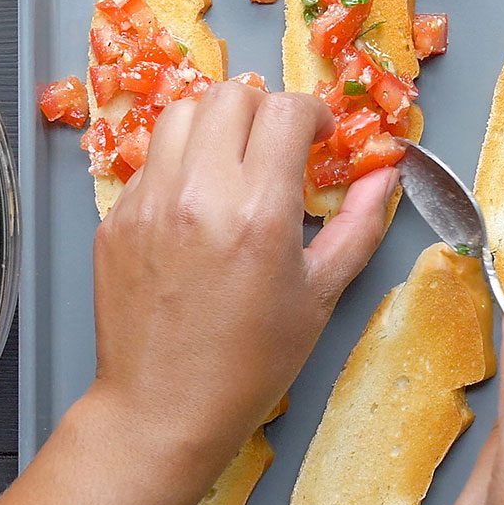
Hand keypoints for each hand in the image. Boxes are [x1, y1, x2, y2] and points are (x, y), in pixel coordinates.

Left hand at [88, 83, 394, 482]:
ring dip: (216, 124)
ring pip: (182, 113)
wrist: (163, 409)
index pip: (286, 110)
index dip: (312, 114)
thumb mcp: (319, 295)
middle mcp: (198, 193)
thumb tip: (387, 175)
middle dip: (264, 110)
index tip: (317, 139)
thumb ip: (358, 226)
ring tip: (233, 164)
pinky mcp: (116, 217)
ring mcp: (148, 201)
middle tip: (276, 148)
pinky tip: (196, 206)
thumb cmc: (250, 363)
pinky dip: (180, 164)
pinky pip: (151, 160)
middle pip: (231, 95)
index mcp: (258, 212)